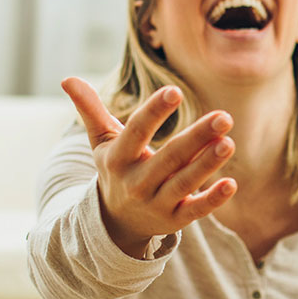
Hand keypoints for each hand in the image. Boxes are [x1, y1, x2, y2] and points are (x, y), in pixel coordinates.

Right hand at [61, 77, 237, 257]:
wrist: (115, 220)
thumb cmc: (115, 168)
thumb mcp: (102, 141)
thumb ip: (90, 110)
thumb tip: (66, 78)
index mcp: (119, 158)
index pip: (137, 132)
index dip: (154, 112)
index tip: (175, 92)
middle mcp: (137, 182)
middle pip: (169, 158)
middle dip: (196, 138)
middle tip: (224, 117)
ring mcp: (156, 203)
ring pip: (184, 182)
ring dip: (207, 164)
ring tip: (228, 142)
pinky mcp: (174, 220)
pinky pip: (195, 211)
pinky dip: (212, 199)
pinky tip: (231, 183)